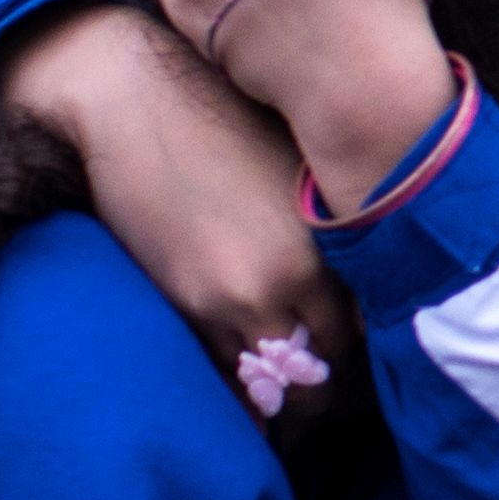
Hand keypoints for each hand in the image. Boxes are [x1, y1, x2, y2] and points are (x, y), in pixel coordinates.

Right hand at [0, 1, 332, 378]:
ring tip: (291, 396)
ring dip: (284, 396)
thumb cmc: (226, 123)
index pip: (364, 333)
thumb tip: (366, 289)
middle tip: (329, 390)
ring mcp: (224, 301)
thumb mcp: (300, 174)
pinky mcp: (178, 305)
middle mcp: (279, 283)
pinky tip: (249, 387)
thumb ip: (335, 235)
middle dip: (327, 386)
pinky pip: (222, 371)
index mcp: (323, 246)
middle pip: (321, 370)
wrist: (132, 103)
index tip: (363, 360)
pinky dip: (240, 385)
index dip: (364, 352)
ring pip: (269, 384)